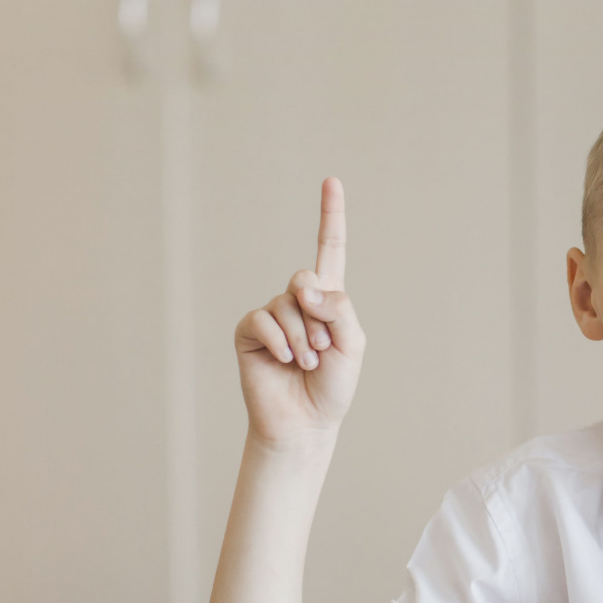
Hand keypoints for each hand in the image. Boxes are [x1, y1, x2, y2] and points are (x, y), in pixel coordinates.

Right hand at [234, 178, 365, 446]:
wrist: (305, 422)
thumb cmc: (332, 387)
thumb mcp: (353, 345)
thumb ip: (340, 308)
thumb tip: (304, 287)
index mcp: (328, 300)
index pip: (329, 249)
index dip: (330, 216)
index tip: (331, 181)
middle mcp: (297, 301)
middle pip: (305, 279)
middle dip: (319, 318)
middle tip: (323, 351)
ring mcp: (271, 315)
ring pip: (287, 305)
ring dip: (303, 338)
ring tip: (306, 364)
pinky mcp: (249, 331)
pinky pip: (262, 319)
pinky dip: (279, 341)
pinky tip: (286, 361)